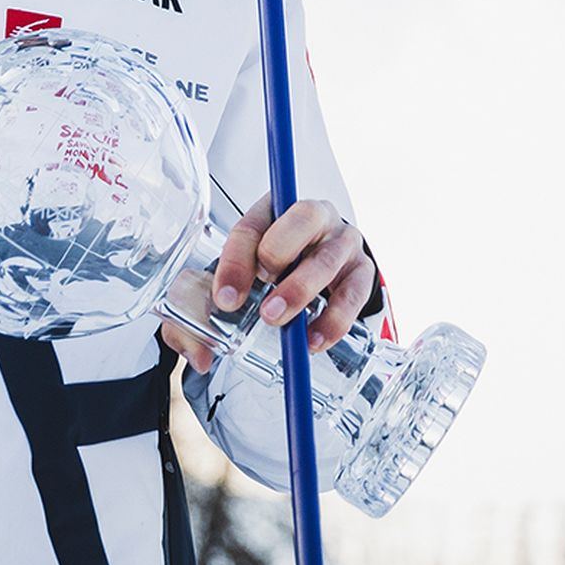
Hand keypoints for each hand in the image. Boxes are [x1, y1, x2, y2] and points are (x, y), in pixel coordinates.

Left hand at [159, 194, 372, 371]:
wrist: (317, 270)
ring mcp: (343, 242)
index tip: (225, 299)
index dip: (236, 262)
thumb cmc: (271, 270)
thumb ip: (206, 313)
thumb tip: (201, 355)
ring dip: (302, 291)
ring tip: (281, 322)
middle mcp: (314, 216)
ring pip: (328, 258)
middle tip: (261, 301)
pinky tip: (314, 340)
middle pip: (302, 218)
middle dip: (279, 255)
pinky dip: (335, 320)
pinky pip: (355, 293)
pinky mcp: (363, 272)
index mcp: (274, 209)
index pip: (251, 226)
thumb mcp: (238, 277)